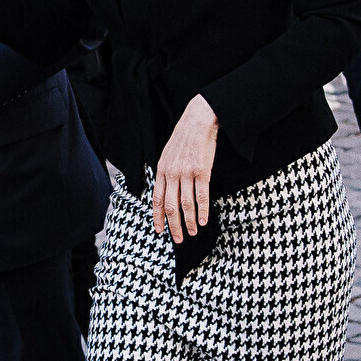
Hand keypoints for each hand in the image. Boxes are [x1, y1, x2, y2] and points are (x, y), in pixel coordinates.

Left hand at [153, 96, 221, 242]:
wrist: (197, 121)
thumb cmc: (184, 138)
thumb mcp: (167, 155)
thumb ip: (166, 173)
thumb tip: (166, 191)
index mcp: (161, 170)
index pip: (157, 199)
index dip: (158, 217)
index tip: (159, 231)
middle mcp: (171, 173)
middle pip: (170, 206)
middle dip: (174, 225)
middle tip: (178, 239)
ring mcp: (186, 173)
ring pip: (186, 204)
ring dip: (188, 222)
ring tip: (192, 233)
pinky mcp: (201, 171)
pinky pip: (201, 195)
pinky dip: (202, 210)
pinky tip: (203, 221)